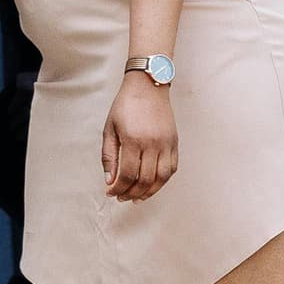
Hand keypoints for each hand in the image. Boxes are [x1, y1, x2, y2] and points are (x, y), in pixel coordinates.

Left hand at [103, 73, 178, 201]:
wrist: (148, 86)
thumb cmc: (126, 105)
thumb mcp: (110, 129)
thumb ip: (109, 156)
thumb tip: (110, 179)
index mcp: (133, 140)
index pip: (127, 175)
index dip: (118, 188)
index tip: (111, 192)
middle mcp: (152, 144)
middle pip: (144, 180)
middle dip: (131, 193)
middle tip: (122, 197)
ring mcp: (166, 144)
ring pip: (161, 178)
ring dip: (149, 192)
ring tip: (137, 196)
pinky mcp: (174, 143)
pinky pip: (172, 168)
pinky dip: (162, 181)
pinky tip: (152, 184)